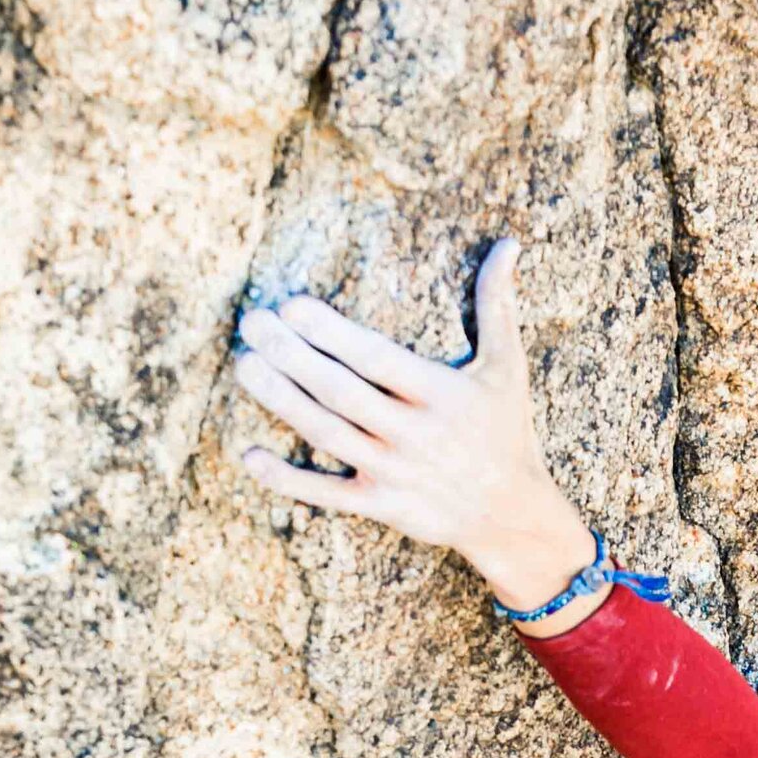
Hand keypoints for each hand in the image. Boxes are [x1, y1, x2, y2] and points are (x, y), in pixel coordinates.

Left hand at [233, 237, 603, 618]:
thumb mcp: (507, 366)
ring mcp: (394, 471)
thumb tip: (510, 244)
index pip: (377, 359)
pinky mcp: (380, 505)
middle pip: (342, 392)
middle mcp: (414, 433)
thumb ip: (498, 305)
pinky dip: (287, 478)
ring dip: (282, 401)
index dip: (333, 333)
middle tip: (253, 322)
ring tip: (246, 365)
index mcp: (440, 393)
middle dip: (292, 357)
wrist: (512, 513)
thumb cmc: (505, 428)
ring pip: (328, 434)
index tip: (292, 306)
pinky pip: (326, 493)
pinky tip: (250, 454)